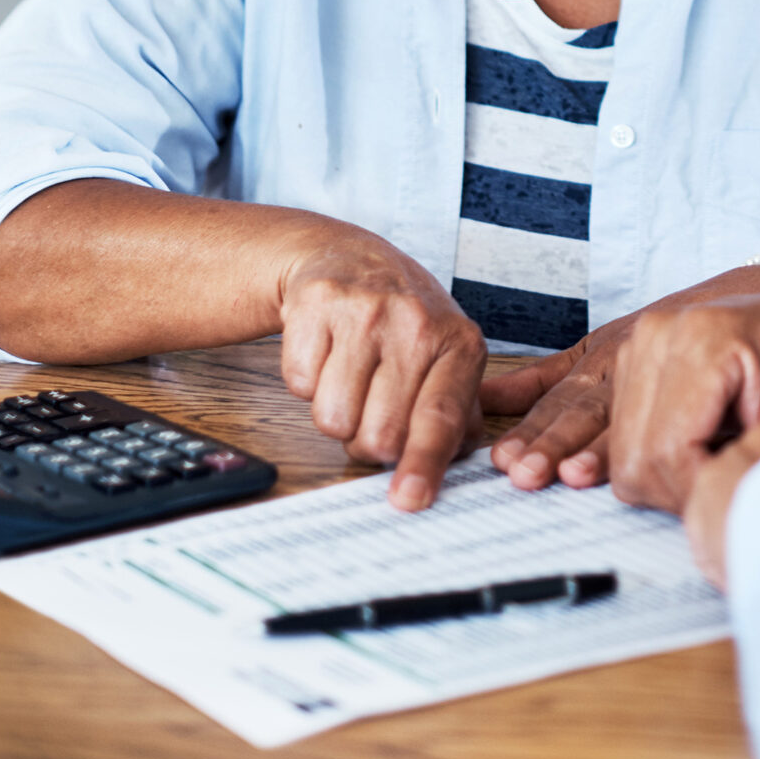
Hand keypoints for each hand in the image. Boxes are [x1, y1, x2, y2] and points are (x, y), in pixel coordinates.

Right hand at [277, 227, 486, 510]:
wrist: (350, 259)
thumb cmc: (405, 322)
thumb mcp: (448, 359)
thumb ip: (458, 416)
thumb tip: (451, 466)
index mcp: (459, 344)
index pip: (441, 418)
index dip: (423, 464)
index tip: (409, 500)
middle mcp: (416, 323)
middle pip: (380, 435)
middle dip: (369, 441)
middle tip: (373, 410)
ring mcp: (365, 310)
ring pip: (333, 420)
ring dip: (337, 414)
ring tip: (351, 377)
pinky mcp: (316, 304)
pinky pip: (300, 386)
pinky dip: (308, 382)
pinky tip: (327, 352)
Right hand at [610, 278, 759, 513]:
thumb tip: (729, 518)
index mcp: (703, 338)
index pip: (666, 451)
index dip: (698, 492)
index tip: (738, 495)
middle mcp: (660, 333)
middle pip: (635, 457)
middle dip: (680, 490)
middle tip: (730, 483)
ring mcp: (643, 342)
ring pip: (624, 452)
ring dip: (668, 476)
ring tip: (723, 459)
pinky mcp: (636, 356)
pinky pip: (625, 435)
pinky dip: (658, 457)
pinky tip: (704, 445)